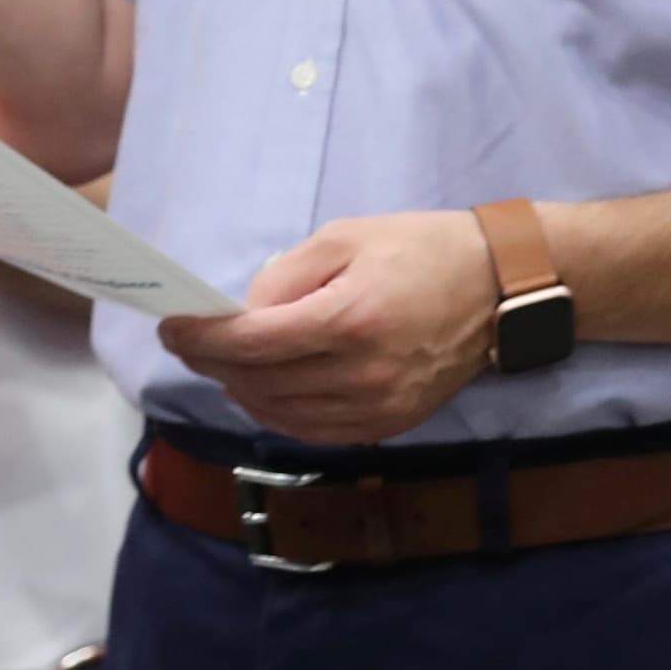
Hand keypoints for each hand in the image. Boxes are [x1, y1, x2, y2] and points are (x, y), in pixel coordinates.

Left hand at [159, 210, 501, 445]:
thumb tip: (241, 315)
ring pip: (282, 414)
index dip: (201, 340)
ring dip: (240, 391)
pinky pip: (316, 431)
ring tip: (219, 365)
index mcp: (349, 320)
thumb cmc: (420, 250)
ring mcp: (379, 406)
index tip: (171, 329)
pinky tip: (261, 392)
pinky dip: (278, 415)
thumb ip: (284, 277)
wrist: (499, 288)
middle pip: (260, 382)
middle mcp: (363, 373)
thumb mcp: (344, 238)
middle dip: (212, 364)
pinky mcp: (391, 424)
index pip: (252, 344)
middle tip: (187, 343)